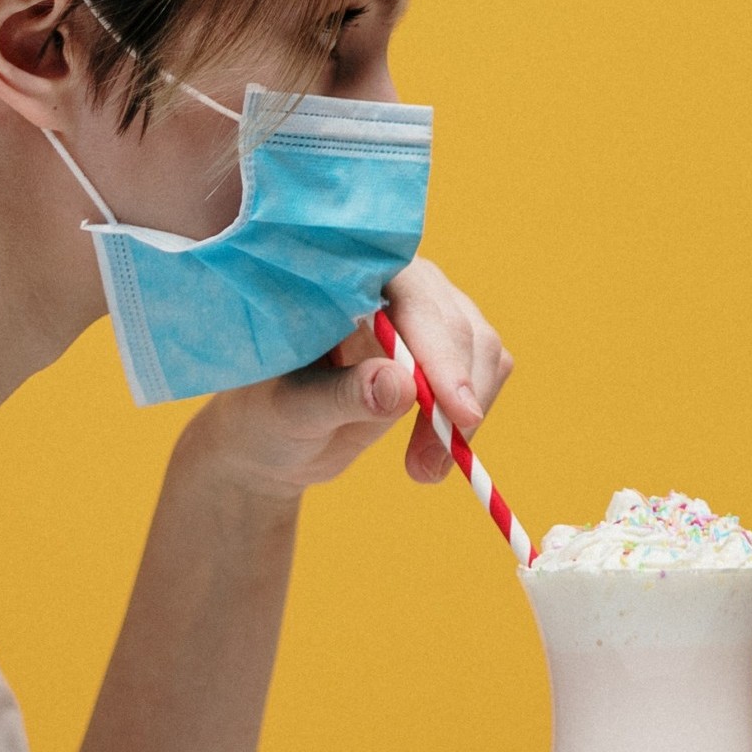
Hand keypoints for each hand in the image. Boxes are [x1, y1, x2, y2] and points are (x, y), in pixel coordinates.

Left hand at [186, 257, 512, 500]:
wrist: (271, 442)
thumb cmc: (264, 417)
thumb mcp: (290, 412)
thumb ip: (341, 395)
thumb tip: (402, 386)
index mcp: (344, 280)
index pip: (410, 295)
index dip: (438, 347)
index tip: (455, 411)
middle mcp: (392, 285)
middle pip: (456, 322)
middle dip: (453, 394)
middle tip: (427, 466)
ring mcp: (424, 314)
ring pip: (482, 347)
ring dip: (467, 413)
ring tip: (424, 470)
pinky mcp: (444, 350)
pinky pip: (486, 371)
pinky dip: (470, 417)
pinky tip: (434, 457)